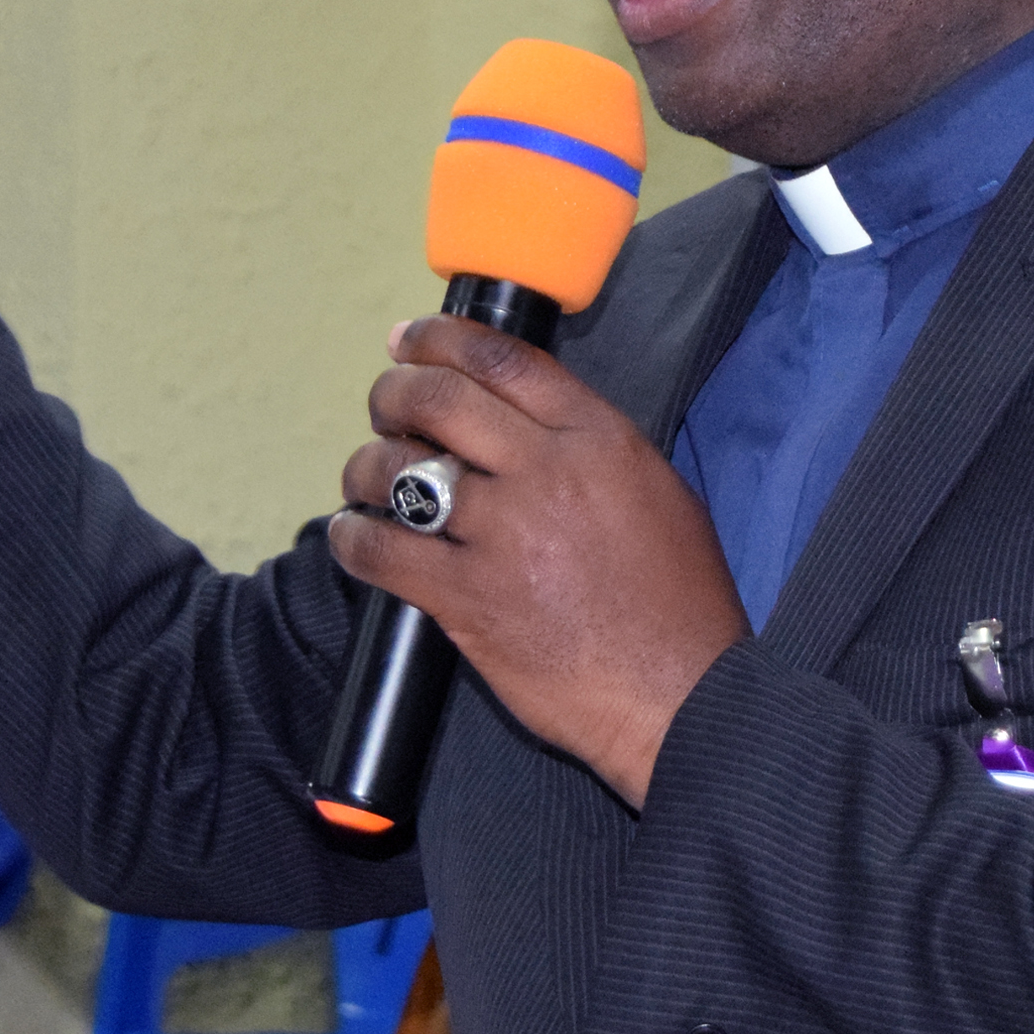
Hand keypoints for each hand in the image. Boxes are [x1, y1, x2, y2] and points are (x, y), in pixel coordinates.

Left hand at [328, 314, 748, 807]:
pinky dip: (353, 538)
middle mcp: (547, 473)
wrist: (680, 693)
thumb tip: (530, 429)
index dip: (441, 340)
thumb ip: (595, 451)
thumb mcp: (661, 496)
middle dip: (393, 393)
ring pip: (396, 469)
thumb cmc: (681, 605)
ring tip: (369, 481)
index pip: (503, 360)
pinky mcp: (464, 598)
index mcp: (601, 441)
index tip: (411, 341)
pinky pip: (377, 549)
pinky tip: (357, 539)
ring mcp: (501, 535)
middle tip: (385, 406)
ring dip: (366, 467)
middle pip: (438, 399)